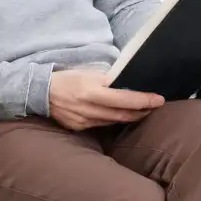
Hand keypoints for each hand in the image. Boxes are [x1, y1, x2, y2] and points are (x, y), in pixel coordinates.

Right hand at [48, 69, 164, 130]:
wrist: (41, 93)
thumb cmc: (68, 78)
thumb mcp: (88, 73)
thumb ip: (109, 81)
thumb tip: (130, 84)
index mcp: (91, 91)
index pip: (124, 99)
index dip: (144, 101)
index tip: (159, 99)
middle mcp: (88, 108)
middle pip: (123, 114)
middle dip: (142, 111)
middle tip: (156, 106)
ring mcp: (84, 120)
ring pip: (114, 122)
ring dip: (131, 117)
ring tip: (143, 111)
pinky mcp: (80, 127)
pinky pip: (102, 125)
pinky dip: (114, 120)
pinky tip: (122, 116)